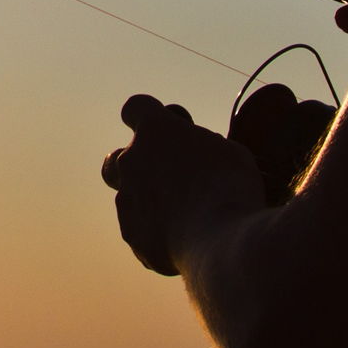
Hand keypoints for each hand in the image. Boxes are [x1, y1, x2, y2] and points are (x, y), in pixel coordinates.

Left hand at [100, 94, 263, 275]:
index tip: (165, 126)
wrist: (221, 238)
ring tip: (182, 215)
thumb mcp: (229, 151)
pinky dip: (155, 232)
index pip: (135, 108)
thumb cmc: (230, 186)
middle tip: (166, 176)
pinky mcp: (132, 235)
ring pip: (126, 197)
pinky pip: (139, 230)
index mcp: (154, 130)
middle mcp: (131, 161)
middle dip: (136, 165)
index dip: (148, 115)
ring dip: (147, 201)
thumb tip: (200, 157)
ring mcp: (126, 200)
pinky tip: (182, 239)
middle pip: (117, 158)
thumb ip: (204, 147)